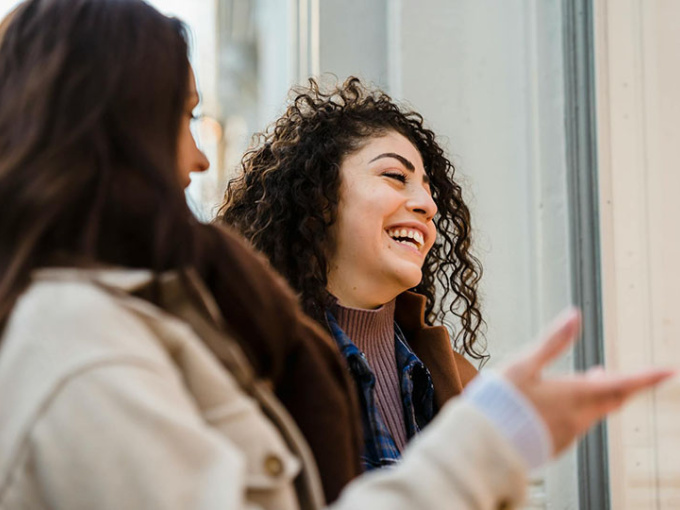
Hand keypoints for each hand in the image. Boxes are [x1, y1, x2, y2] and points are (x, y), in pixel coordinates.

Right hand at [502, 309, 675, 455]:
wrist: (484, 444)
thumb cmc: (500, 401)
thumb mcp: (523, 364)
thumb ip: (552, 341)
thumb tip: (574, 315)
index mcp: (574, 394)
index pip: (622, 384)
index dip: (647, 377)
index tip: (669, 370)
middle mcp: (578, 417)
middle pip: (612, 400)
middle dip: (619, 385)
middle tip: (614, 373)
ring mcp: (569, 435)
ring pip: (593, 413)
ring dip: (593, 397)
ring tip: (581, 381)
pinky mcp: (557, 446)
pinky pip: (576, 426)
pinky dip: (576, 411)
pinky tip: (556, 406)